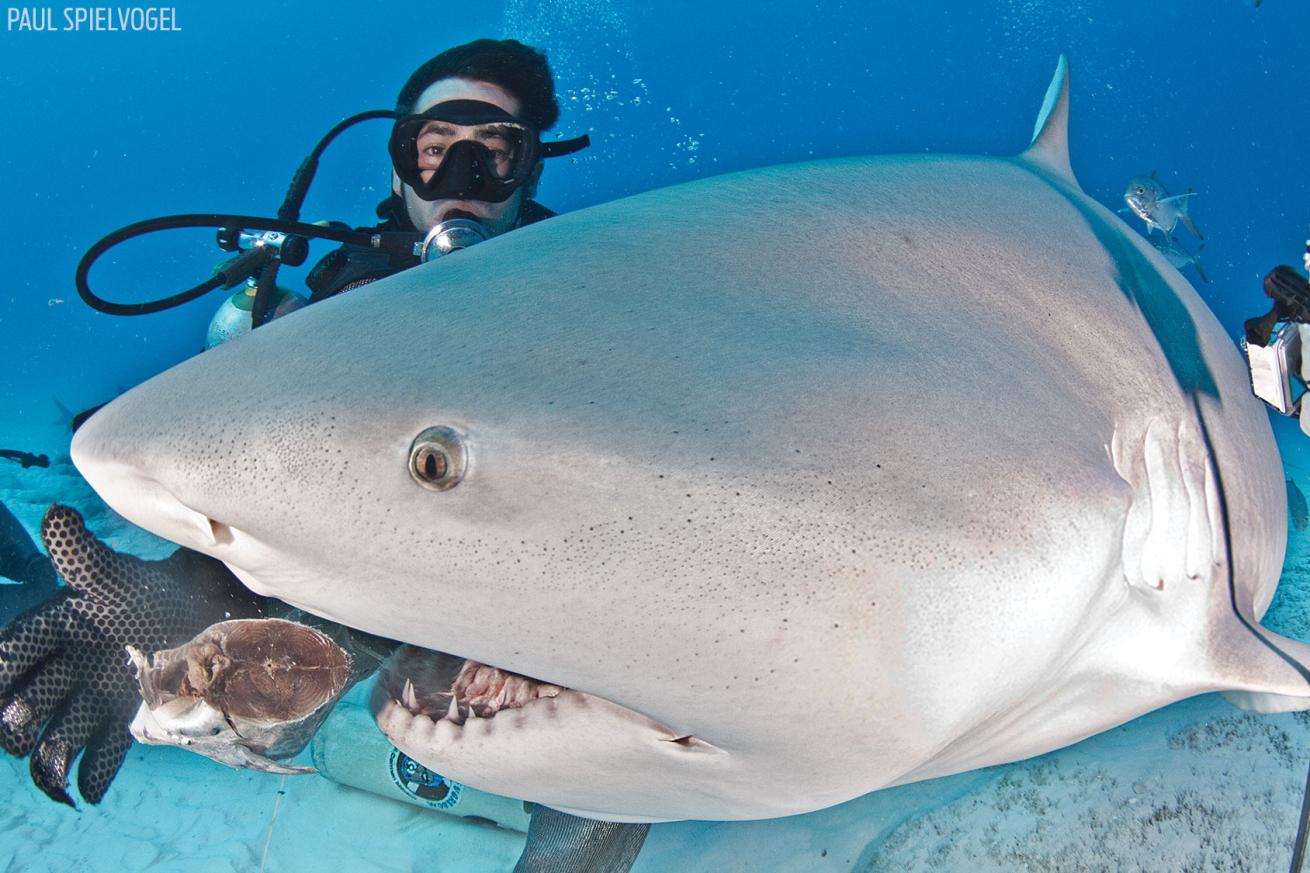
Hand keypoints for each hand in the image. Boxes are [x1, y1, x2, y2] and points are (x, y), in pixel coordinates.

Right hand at [0, 504, 263, 804]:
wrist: (201, 610)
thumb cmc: (149, 586)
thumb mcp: (113, 573)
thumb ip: (79, 552)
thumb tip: (55, 515)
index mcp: (54, 629)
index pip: (14, 655)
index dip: (3, 674)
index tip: (0, 691)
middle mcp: (66, 667)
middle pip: (30, 702)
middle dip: (19, 723)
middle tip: (19, 735)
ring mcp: (91, 695)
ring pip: (58, 733)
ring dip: (50, 758)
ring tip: (52, 778)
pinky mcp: (122, 716)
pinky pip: (100, 752)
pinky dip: (92, 774)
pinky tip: (88, 793)